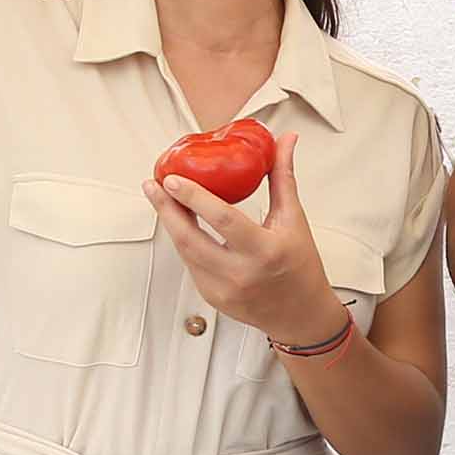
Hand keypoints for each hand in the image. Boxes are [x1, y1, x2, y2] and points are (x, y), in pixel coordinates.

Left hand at [148, 131, 350, 345]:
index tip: (173, 178)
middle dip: (166, 209)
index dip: (194, 197)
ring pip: (185, 252)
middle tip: (153, 184)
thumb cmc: (301, 265)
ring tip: (160, 198)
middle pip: (191, 239)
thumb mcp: (294, 219)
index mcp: (265, 251)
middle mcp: (242, 273)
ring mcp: (224, 290)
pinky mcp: (212, 298)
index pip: (223, 220)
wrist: (300, 313)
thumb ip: (282, 178)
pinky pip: (190, 265)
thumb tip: (284, 141)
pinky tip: (178, 223)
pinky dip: (183, 242)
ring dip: (170, 223)